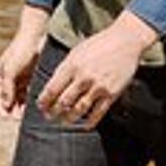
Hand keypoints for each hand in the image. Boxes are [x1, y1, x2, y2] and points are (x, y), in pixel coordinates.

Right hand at [0, 6, 51, 117]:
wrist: (36, 36)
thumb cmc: (20, 50)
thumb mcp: (11, 69)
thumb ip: (8, 88)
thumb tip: (6, 105)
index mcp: (1, 75)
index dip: (1, 107)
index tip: (6, 117)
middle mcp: (10, 79)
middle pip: (9, 99)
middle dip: (13, 109)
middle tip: (19, 119)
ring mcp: (21, 78)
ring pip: (20, 98)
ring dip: (22, 107)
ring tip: (27, 115)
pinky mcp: (32, 78)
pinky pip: (30, 92)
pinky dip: (31, 100)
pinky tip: (35, 106)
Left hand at [36, 13, 156, 128]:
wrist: (125, 41)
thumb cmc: (99, 44)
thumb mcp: (77, 51)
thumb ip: (65, 68)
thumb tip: (54, 84)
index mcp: (72, 65)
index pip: (52, 89)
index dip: (44, 101)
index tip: (41, 106)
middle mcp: (83, 77)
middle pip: (63, 102)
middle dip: (53, 112)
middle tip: (49, 116)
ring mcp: (98, 86)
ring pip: (79, 110)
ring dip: (69, 118)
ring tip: (64, 121)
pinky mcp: (111, 93)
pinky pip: (98, 113)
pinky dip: (90, 121)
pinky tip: (85, 125)